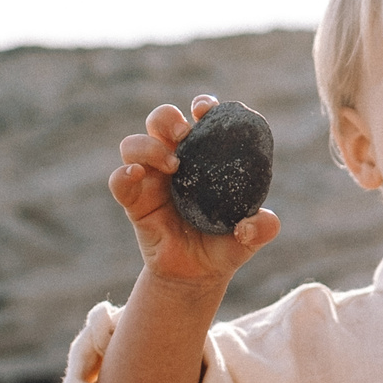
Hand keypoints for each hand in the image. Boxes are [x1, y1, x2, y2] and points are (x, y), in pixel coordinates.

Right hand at [112, 96, 280, 287]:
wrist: (198, 276)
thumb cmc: (225, 246)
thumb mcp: (251, 238)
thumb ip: (263, 228)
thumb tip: (260, 222)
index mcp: (204, 158)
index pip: (199, 120)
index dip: (201, 106)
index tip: (206, 110)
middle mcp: (174, 161)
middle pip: (160, 121)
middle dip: (168, 118)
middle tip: (183, 135)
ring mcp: (151, 180)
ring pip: (133, 144)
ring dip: (148, 146)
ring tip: (172, 166)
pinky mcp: (134, 202)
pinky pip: (119, 181)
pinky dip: (123, 174)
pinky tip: (137, 176)